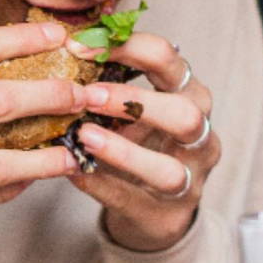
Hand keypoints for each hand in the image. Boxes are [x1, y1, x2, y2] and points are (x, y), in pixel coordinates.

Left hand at [65, 33, 219, 251]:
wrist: (153, 209)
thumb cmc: (138, 144)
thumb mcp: (130, 110)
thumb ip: (108, 83)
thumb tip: (62, 46)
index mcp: (190, 95)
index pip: (169, 59)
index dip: (127, 47)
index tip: (80, 47)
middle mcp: (199, 135)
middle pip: (185, 113)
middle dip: (135, 101)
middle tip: (88, 95)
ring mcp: (189, 180)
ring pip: (167, 168)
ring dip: (122, 151)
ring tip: (83, 136)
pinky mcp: (166, 216)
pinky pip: (133, 201)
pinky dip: (102, 185)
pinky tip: (75, 171)